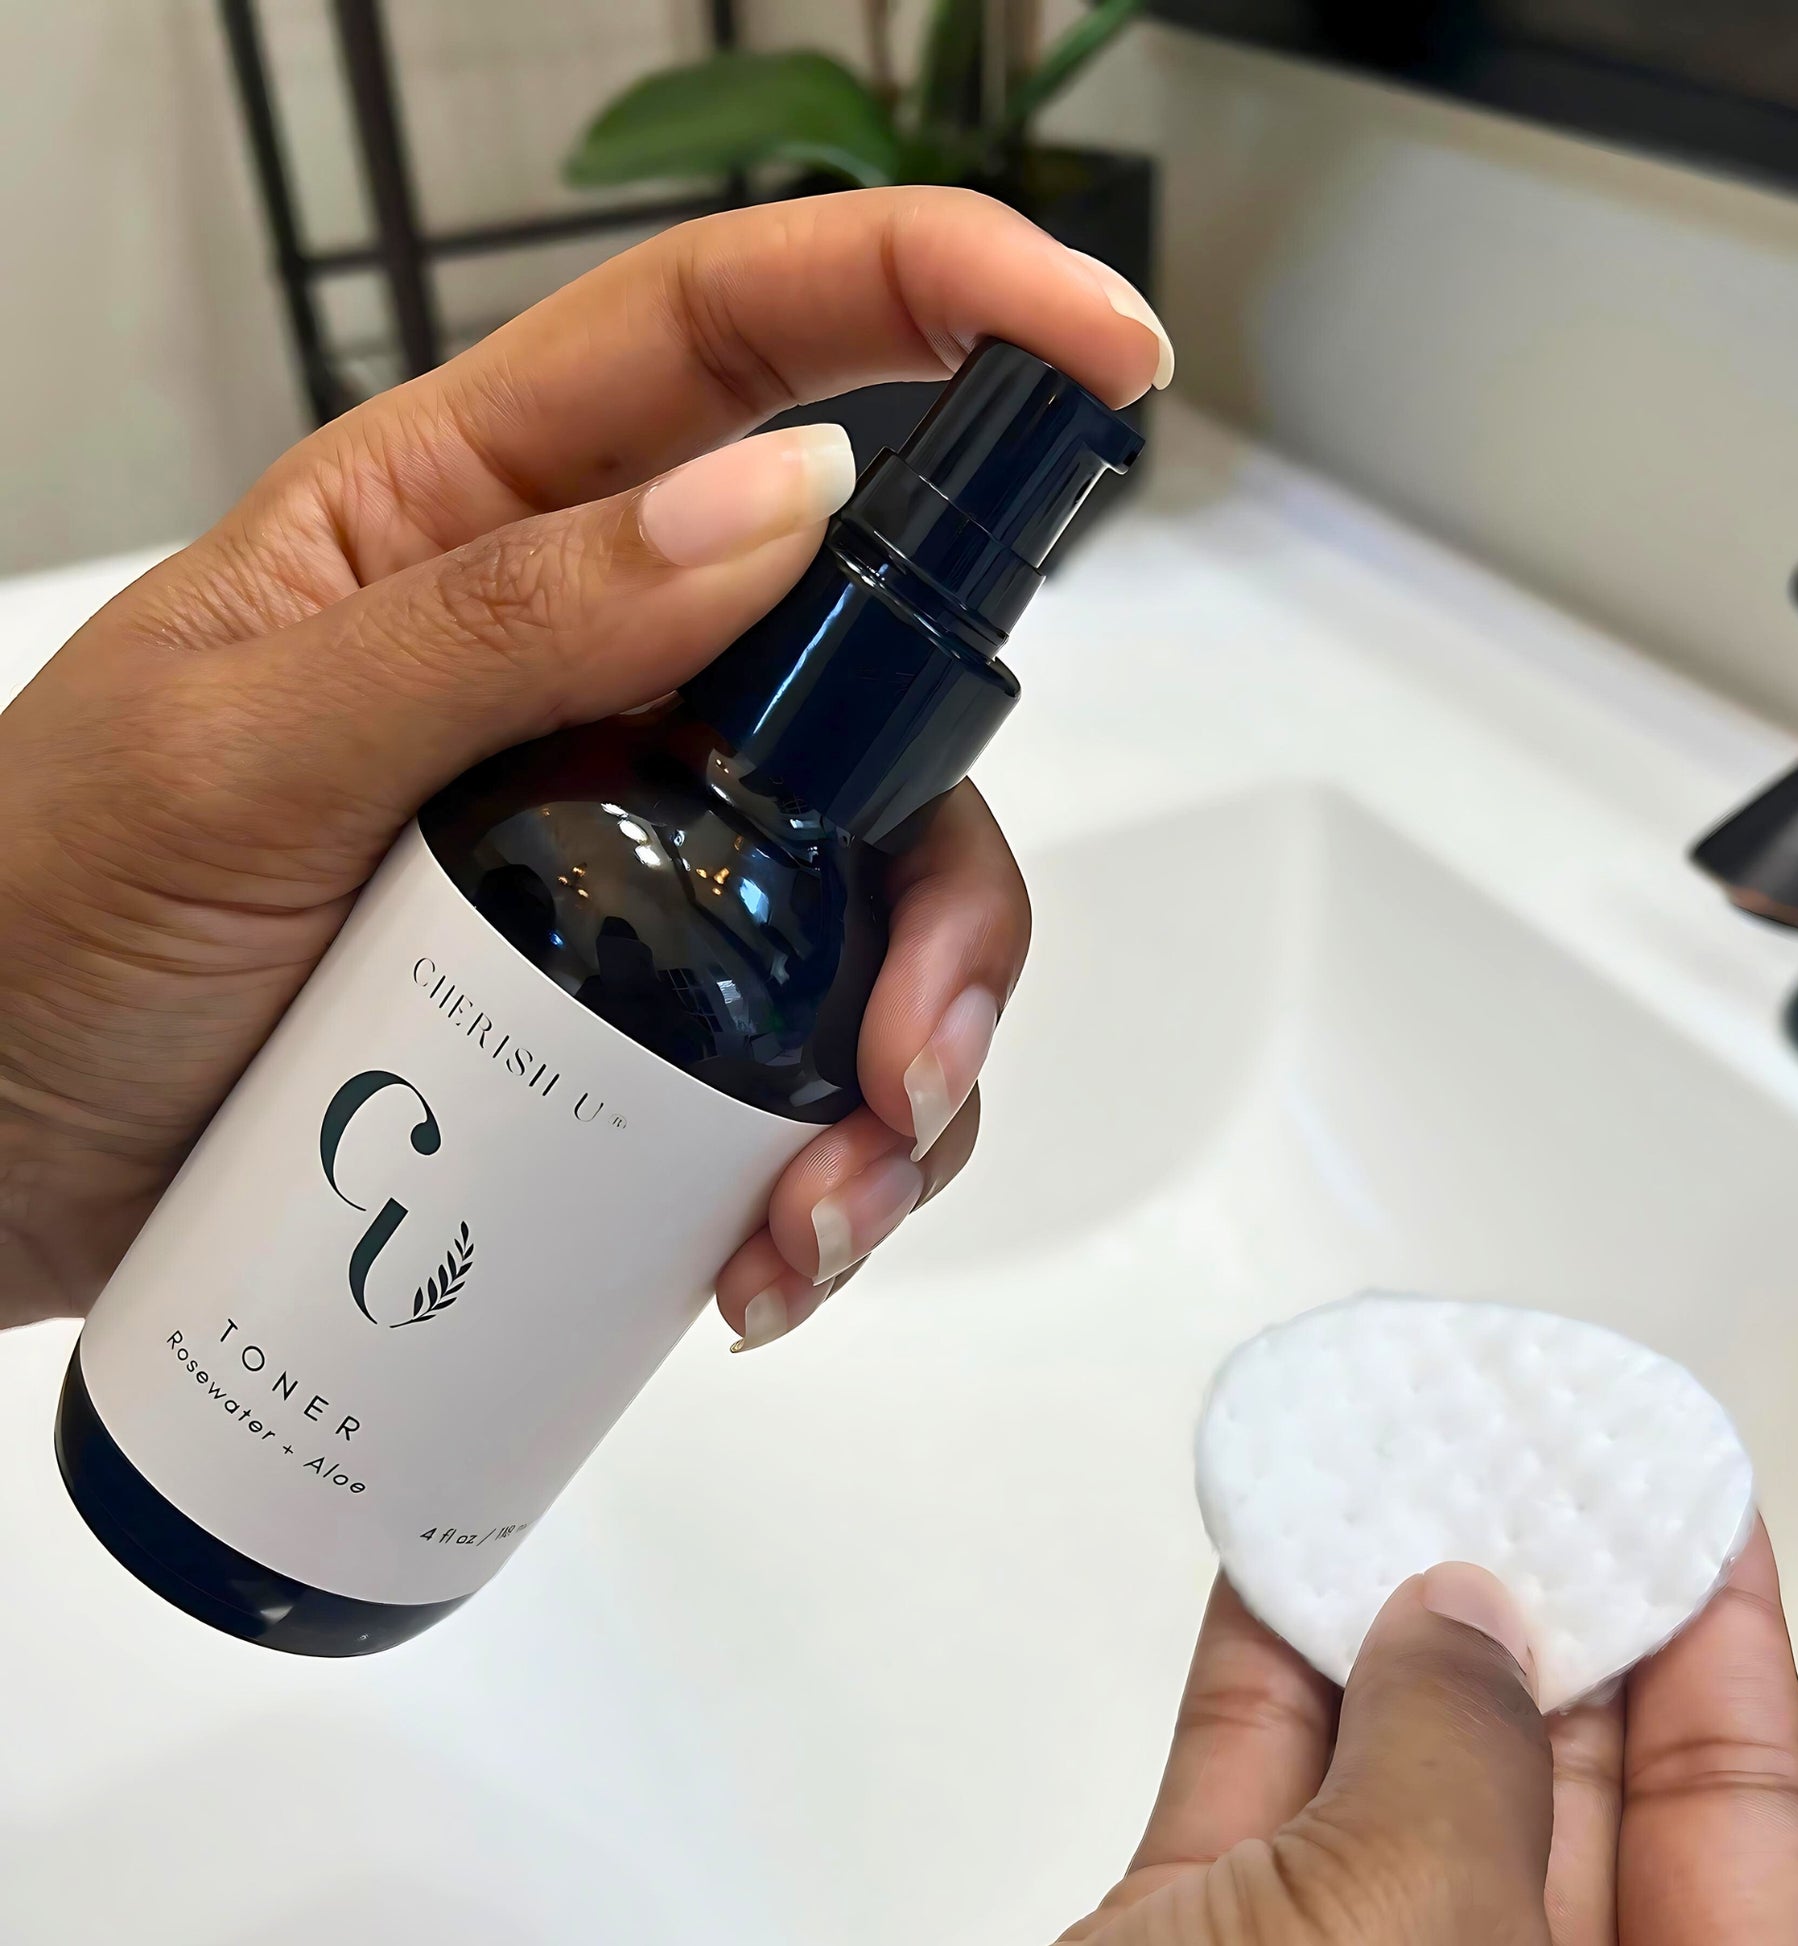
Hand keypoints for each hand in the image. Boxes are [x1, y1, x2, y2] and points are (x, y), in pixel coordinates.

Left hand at [0, 187, 1169, 1336]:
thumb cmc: (28, 930)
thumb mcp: (240, 758)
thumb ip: (504, 619)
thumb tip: (781, 500)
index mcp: (484, 523)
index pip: (742, 343)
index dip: (942, 298)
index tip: (1106, 347)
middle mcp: (597, 668)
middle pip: (878, 714)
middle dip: (943, 895)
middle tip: (906, 1055)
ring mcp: (625, 846)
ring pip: (870, 911)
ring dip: (904, 1066)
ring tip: (810, 1217)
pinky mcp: (625, 1007)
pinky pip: (797, 1058)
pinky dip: (827, 1164)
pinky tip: (764, 1256)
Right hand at [1065, 1520, 1797, 1943]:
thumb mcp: (1417, 1940)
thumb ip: (1464, 1760)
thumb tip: (1468, 1620)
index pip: (1740, 1840)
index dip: (1728, 1663)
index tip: (1699, 1508)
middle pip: (1568, 1791)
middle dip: (1552, 1606)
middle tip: (1540, 1454)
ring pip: (1396, 1771)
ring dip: (1391, 1609)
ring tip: (1412, 1461)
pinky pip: (1253, 1782)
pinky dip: (1261, 1659)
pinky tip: (1277, 1555)